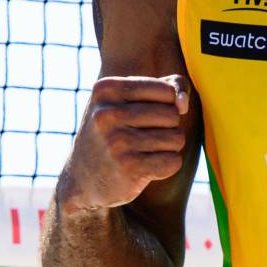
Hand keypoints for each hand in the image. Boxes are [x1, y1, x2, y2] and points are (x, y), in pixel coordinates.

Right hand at [59, 74, 190, 213]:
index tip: (145, 115)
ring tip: (143, 152)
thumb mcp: (131, 100)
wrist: (83, 179)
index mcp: (106, 89)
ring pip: (177, 138)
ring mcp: (117, 142)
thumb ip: (169, 87)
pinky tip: (145, 167)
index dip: (167, 105)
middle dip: (167, 128)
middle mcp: (107, 114)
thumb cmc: (116, 130)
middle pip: (173, 114)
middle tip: (142, 137)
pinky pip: (174, 161)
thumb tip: (183, 103)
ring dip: (167, 148)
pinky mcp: (128, 168)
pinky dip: (166, 166)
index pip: (167, 90)